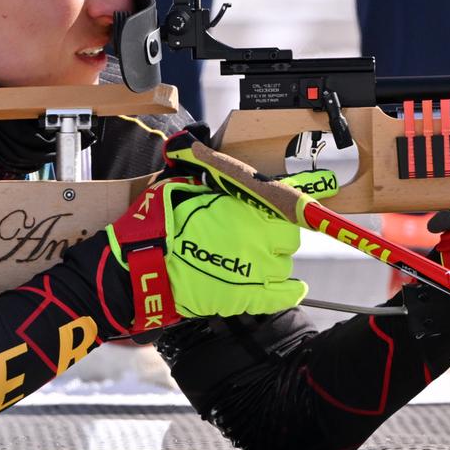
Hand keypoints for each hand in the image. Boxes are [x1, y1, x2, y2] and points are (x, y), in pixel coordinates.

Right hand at [101, 136, 338, 329]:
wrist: (145, 266)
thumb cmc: (163, 226)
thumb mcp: (186, 187)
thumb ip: (208, 175)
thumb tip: (206, 153)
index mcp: (245, 210)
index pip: (285, 206)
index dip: (286, 208)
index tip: (304, 203)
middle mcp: (258, 239)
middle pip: (288, 238)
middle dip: (276, 236)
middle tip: (258, 236)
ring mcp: (255, 270)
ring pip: (283, 265)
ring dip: (273, 262)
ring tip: (253, 261)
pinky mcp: (246, 296)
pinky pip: (282, 294)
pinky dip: (291, 291)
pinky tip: (295, 288)